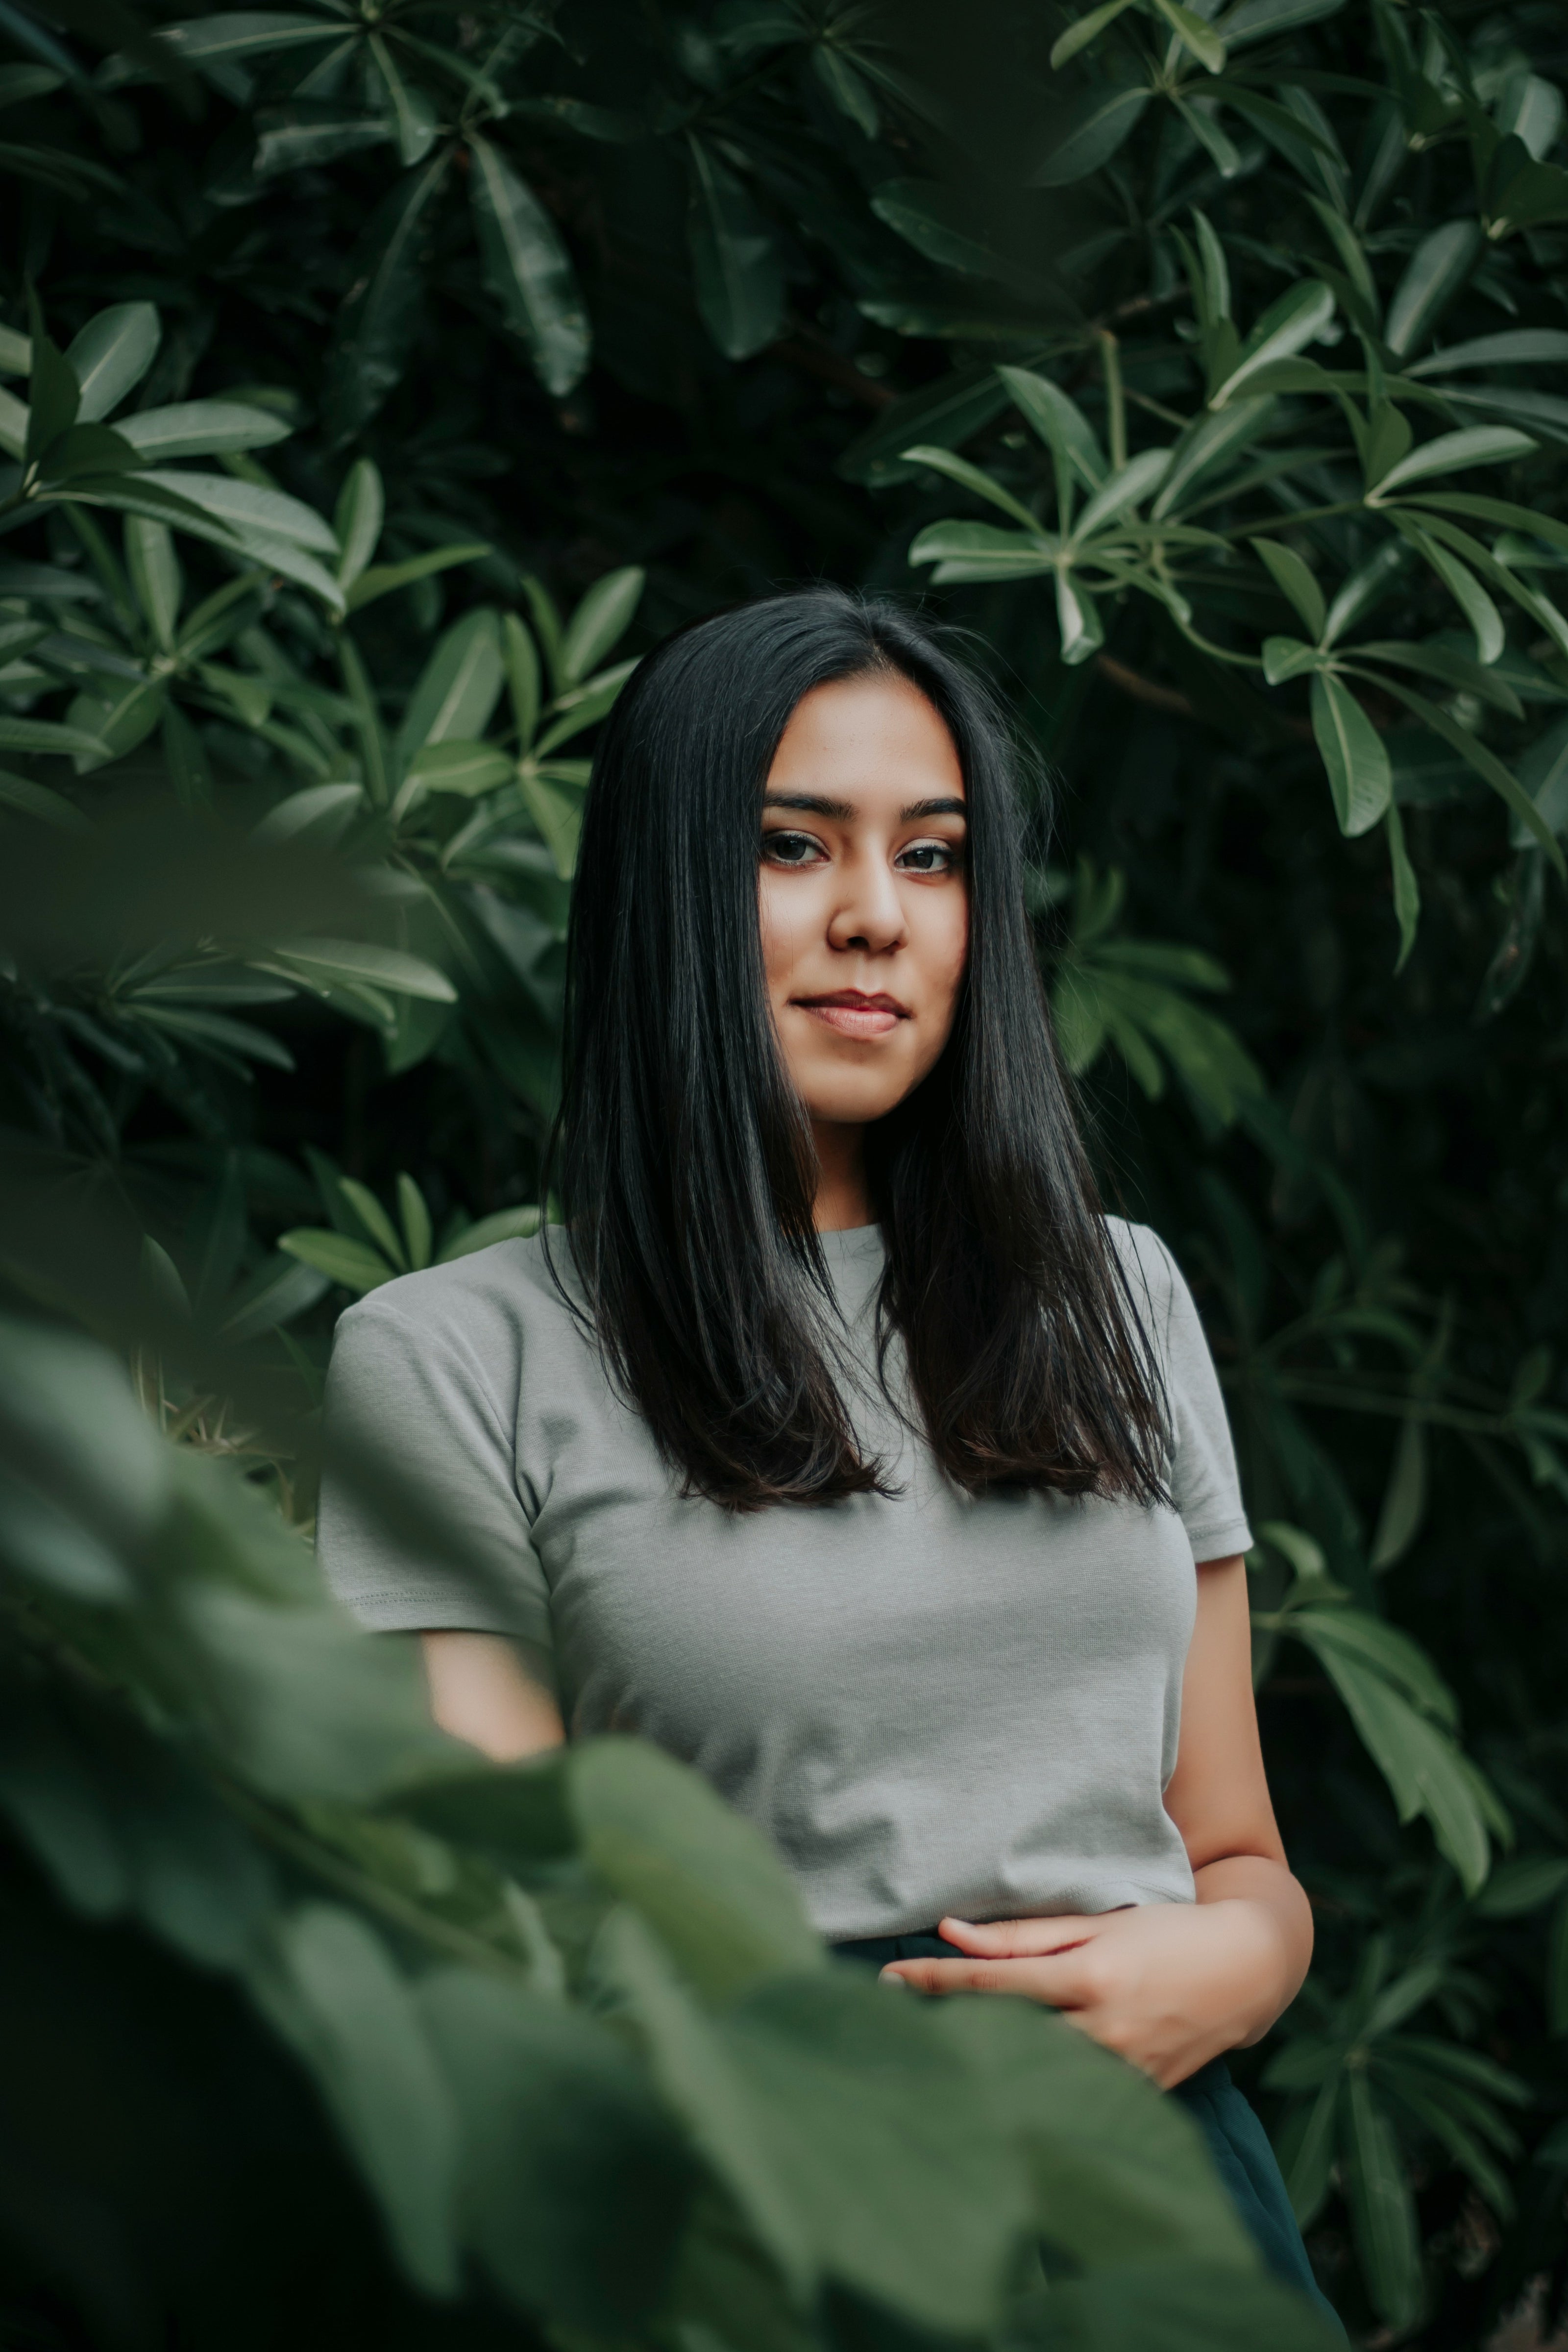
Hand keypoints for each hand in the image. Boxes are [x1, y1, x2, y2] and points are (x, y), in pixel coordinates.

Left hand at [880, 1899, 1295, 2088]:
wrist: (1246, 1971)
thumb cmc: (1167, 1933)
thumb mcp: (1097, 1922)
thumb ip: (1023, 1935)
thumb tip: (951, 1932)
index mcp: (1089, 1977)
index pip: (991, 1985)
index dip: (934, 1982)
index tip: (885, 1978)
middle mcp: (1103, 2031)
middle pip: (1005, 2036)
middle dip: (946, 2030)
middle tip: (888, 2020)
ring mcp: (1122, 2071)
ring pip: (1035, 2073)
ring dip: (985, 2062)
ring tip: (933, 2050)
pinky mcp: (1139, 2096)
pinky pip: (1073, 2093)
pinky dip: (1035, 2083)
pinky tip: (1002, 2078)